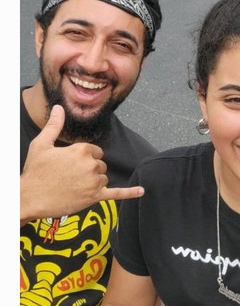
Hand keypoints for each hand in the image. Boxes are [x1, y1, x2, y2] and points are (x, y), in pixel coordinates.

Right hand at [20, 105, 144, 221]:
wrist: (32, 197)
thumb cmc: (35, 170)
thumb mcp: (41, 144)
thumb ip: (54, 126)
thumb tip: (60, 108)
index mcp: (81, 150)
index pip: (94, 151)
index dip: (84, 156)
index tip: (72, 162)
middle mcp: (91, 165)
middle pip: (100, 164)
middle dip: (89, 169)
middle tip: (70, 174)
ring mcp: (95, 182)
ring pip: (104, 178)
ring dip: (94, 181)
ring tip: (74, 184)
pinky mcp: (96, 197)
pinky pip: (118, 194)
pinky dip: (130, 193)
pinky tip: (142, 191)